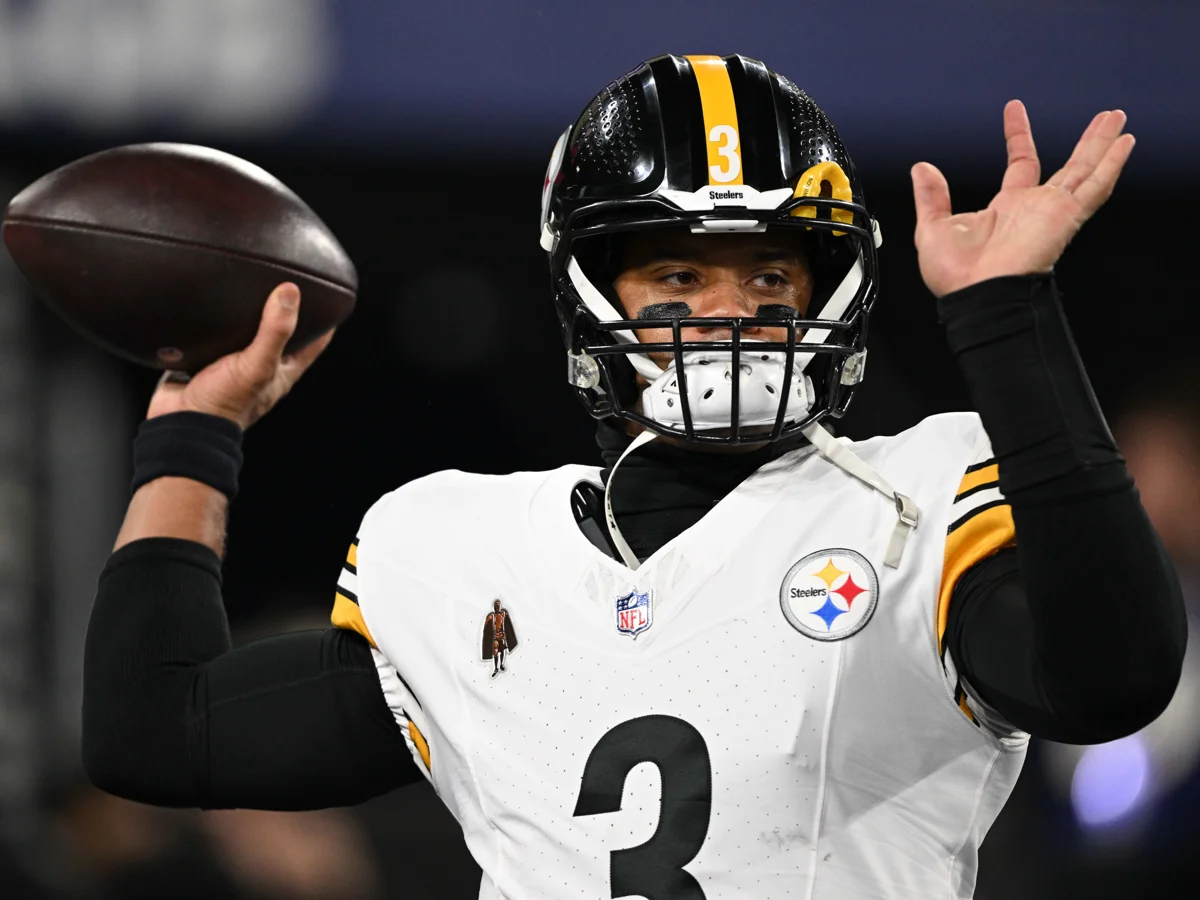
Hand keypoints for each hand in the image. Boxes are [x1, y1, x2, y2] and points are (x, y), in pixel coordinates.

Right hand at [146, 282, 333, 427]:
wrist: (181, 421)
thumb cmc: (224, 405)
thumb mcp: (257, 365)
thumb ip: (276, 331)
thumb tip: (290, 293)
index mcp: (283, 370)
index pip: (314, 342)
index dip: (325, 320)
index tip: (327, 296)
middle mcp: (262, 366)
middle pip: (282, 334)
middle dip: (285, 311)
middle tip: (286, 284)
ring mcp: (235, 363)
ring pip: (248, 332)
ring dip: (249, 314)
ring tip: (250, 288)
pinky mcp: (208, 359)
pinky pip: (217, 334)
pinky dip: (217, 320)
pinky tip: (214, 305)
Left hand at [911, 100, 1134, 297]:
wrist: (975, 296)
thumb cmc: (956, 276)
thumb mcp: (933, 228)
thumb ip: (931, 197)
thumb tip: (921, 169)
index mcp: (1007, 208)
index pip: (1020, 162)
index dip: (1019, 135)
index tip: (1015, 109)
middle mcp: (1035, 208)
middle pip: (1070, 165)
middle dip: (1087, 141)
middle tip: (1103, 117)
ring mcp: (1053, 212)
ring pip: (1087, 170)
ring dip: (1103, 144)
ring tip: (1117, 118)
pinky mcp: (1066, 218)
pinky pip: (1095, 188)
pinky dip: (1112, 165)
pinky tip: (1125, 143)